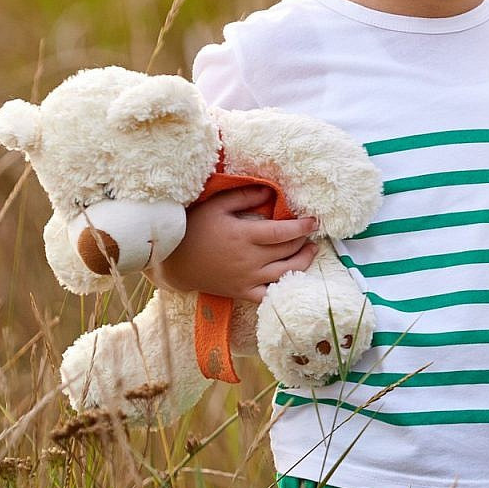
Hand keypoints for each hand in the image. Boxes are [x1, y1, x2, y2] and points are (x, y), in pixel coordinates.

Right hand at [151, 185, 318, 301]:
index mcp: (245, 236)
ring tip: (310, 251)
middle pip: (287, 251)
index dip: (302, 227)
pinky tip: (292, 279)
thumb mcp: (216, 206)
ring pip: (285, 274)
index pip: (283, 233)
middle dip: (303, 241)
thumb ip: (244, 197)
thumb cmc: (194, 228)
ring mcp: (247, 279)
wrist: (174, 261)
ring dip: (302, 262)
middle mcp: (250, 260)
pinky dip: (284, 289)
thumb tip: (270, 192)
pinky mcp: (241, 292)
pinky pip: (269, 296)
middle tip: (310, 233)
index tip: (314, 221)